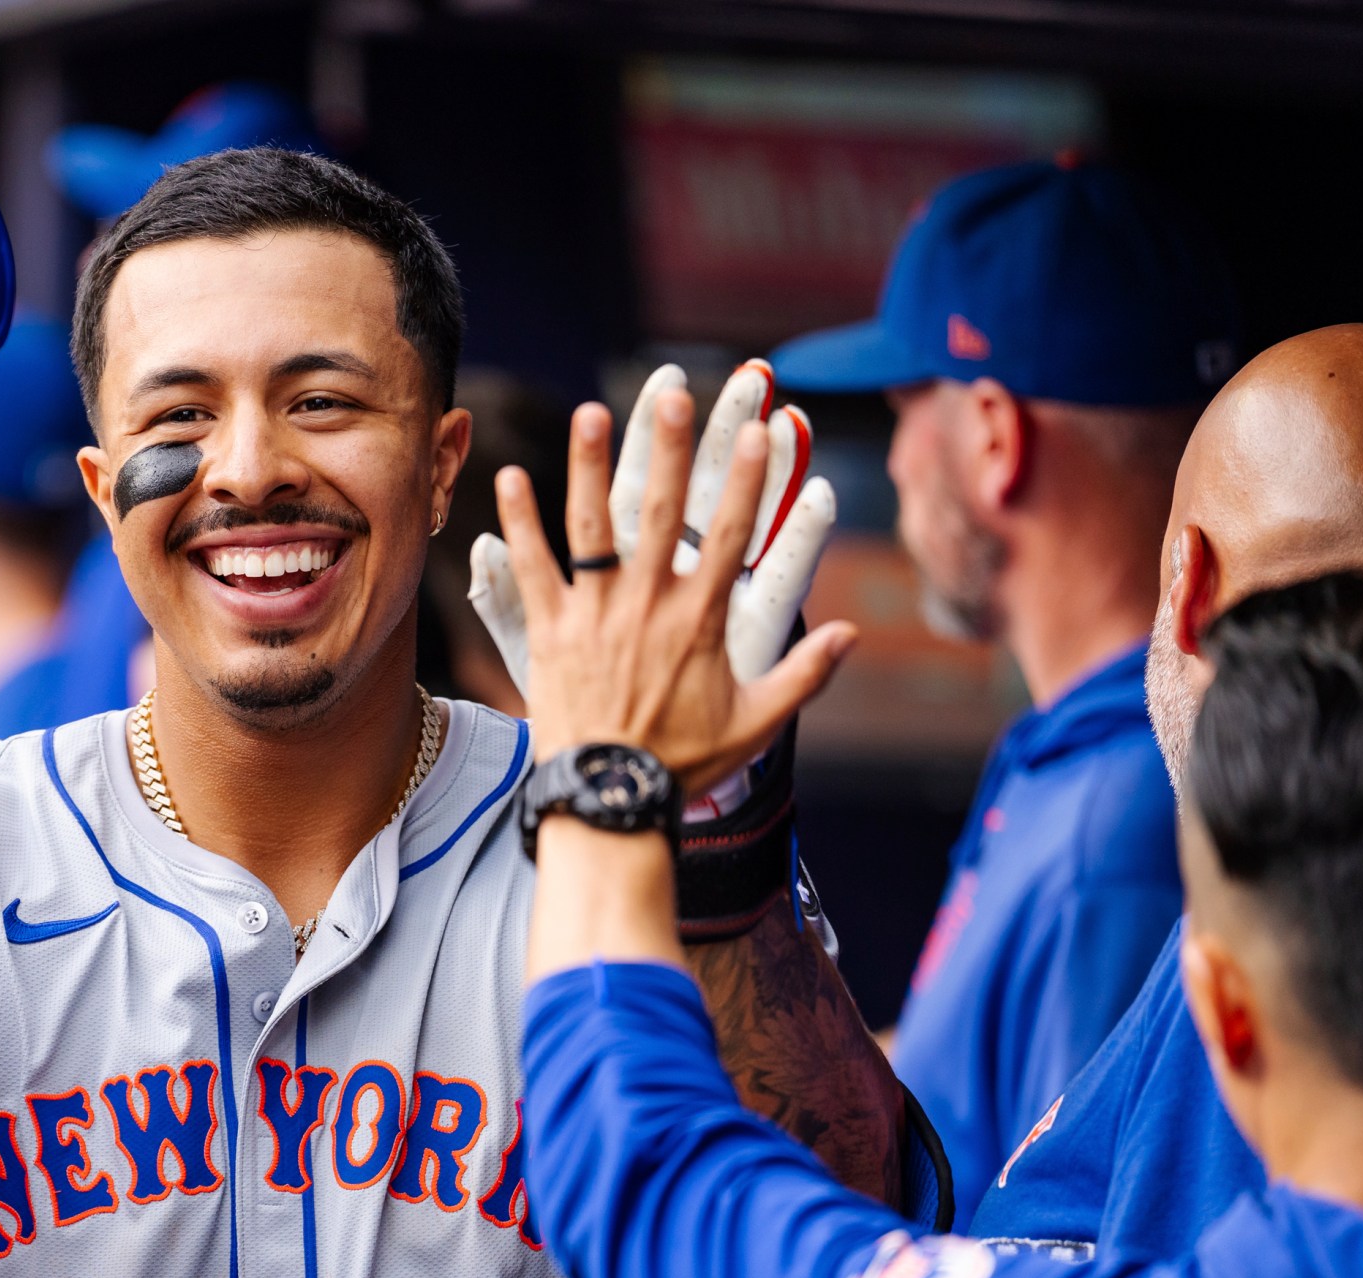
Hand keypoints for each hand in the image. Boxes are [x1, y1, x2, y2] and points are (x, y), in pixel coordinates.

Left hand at [493, 389, 854, 796]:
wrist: (609, 798)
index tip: (763, 430)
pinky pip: (531, 568)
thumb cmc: (683, 764)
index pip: (733, 535)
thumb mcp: (756, 723)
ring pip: (591, 526)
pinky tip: (508, 475)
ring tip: (590, 411)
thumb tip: (854, 635)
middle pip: (659, 512)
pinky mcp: (549, 632)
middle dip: (668, 449)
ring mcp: (595, 615)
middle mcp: (648, 605)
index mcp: (700, 620)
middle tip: (672, 394)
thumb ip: (806, 674)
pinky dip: (518, 523)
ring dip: (589, 465)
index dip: (749, 481)